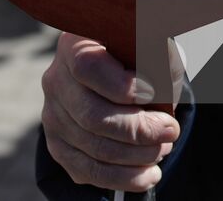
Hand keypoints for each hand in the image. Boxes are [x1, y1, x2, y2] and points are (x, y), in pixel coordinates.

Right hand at [40, 33, 179, 191]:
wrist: (114, 79)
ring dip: (136, 156)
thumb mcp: (150, 48)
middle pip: (91, 116)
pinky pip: (88, 171)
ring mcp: (53, 116)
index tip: (153, 93)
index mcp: (74, 45)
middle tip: (169, 131)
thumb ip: (159, 56)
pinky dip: (124, 178)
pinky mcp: (58, 145)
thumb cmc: (136, 60)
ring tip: (162, 149)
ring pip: (93, 148)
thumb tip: (167, 71)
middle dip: (138, 130)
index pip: (88, 68)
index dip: (121, 86)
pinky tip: (148, 173)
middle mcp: (56, 80)